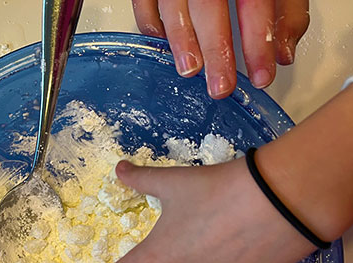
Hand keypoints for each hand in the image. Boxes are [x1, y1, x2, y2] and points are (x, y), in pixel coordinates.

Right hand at [132, 0, 309, 97]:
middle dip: (216, 51)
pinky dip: (151, 26)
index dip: (259, 43)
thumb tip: (284, 53)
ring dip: (181, 41)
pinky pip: (144, 3)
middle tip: (221, 86)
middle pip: (210, 8)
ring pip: (174, 5)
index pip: (254, 4)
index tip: (262, 76)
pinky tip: (163, 45)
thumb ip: (286, 10)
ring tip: (190, 70)